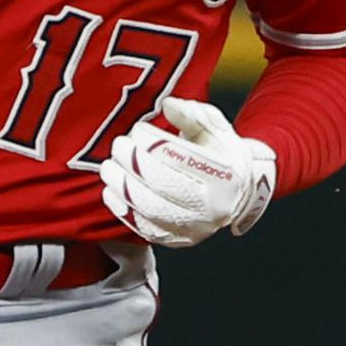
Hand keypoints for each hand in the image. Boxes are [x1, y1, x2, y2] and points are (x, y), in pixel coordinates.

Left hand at [97, 97, 275, 246]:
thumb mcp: (215, 129)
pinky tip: (111, 191)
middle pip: (163, 185)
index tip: (137, 130)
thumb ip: (192, 114)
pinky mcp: (178, 240)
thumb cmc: (222, 157)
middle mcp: (212, 207)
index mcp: (225, 176)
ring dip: (122, 187)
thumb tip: (167, 105)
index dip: (153, 142)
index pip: (181, 158)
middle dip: (132, 163)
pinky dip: (123, 210)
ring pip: (150, 209)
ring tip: (108, 168)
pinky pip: (144, 228)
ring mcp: (195, 228)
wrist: (238, 197)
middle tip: (118, 146)